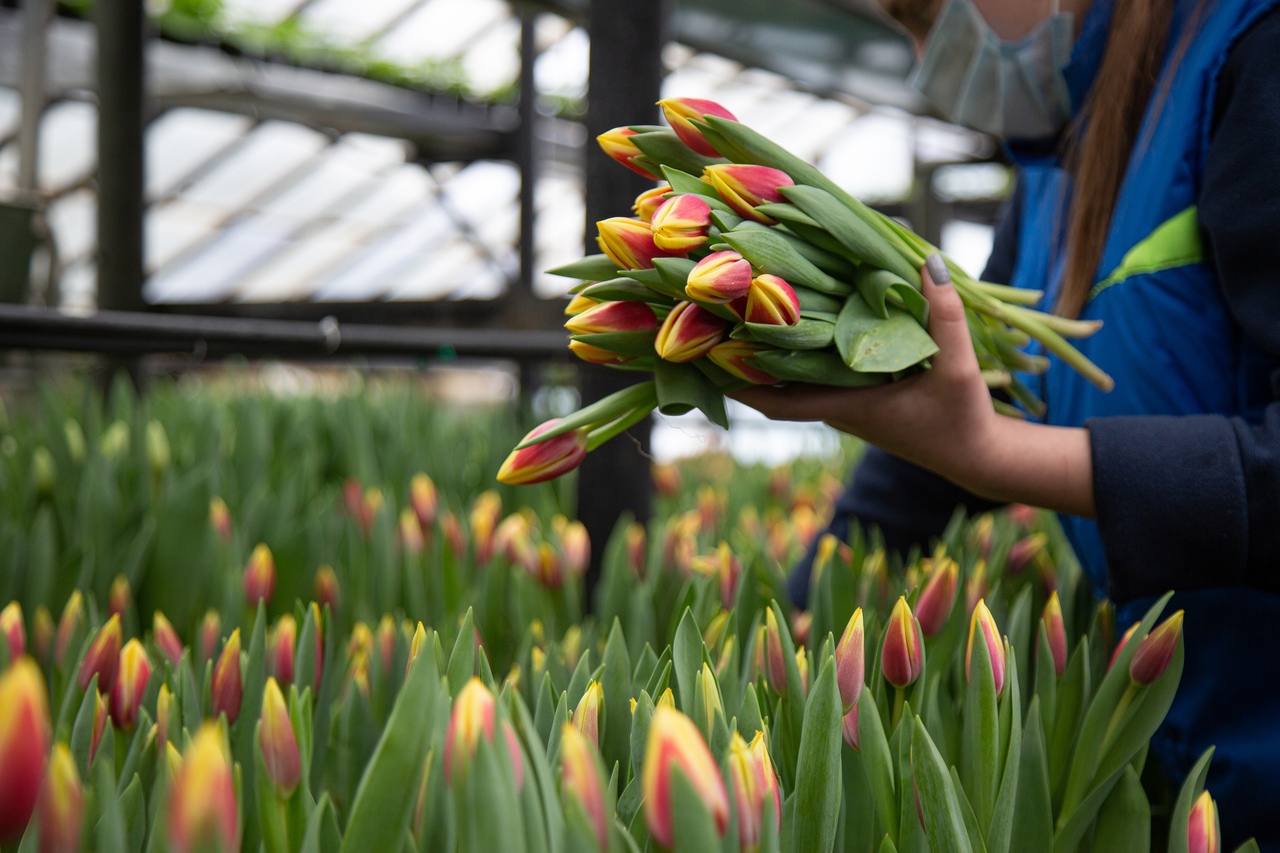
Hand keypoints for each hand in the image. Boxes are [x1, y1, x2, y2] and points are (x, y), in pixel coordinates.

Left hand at [730, 255, 1096, 517]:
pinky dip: (801, 359)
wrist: (979, 457)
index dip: (738, 383)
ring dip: (770, 357)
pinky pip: (818, 379)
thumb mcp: (959, 366)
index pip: (776, 401)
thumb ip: (944, 314)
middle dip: (743, 360)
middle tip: (713, 320)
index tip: (705, 357)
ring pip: (794, 382)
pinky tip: (797, 327)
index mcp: (848, 407)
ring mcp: (847, 407)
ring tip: (742, 314)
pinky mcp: (860, 403)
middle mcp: (837, 410)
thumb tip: (927, 260)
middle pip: (774, 387)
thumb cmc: (963, 418)